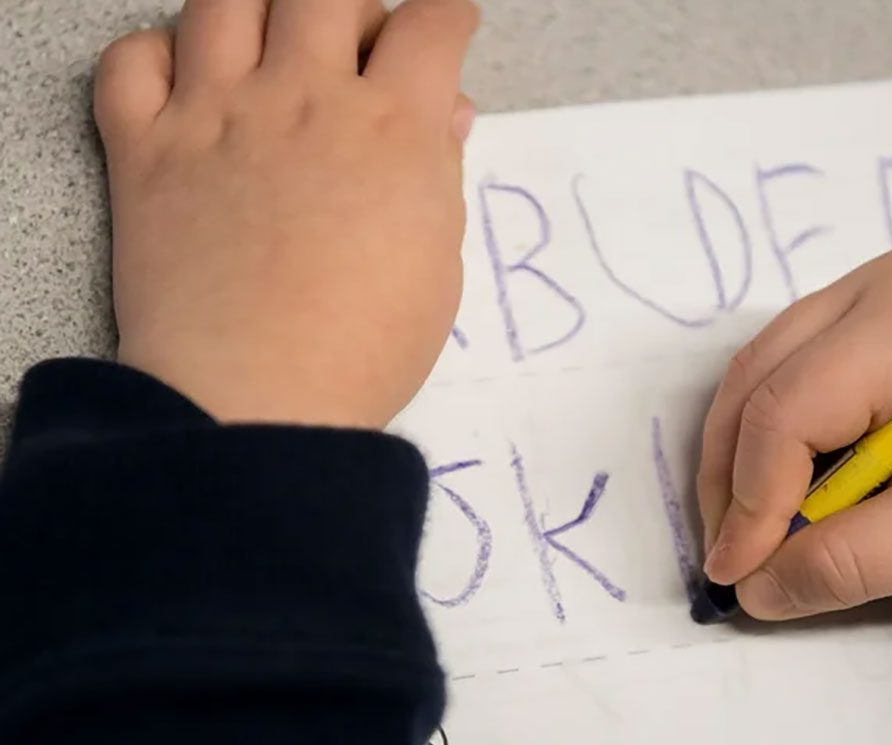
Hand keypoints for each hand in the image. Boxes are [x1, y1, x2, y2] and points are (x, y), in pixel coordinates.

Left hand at [94, 0, 478, 427]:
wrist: (257, 403)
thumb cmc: (367, 349)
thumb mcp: (438, 264)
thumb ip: (439, 172)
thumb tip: (445, 113)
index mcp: (393, 129)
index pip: (432, 25)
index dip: (450, 17)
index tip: (448, 30)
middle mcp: (305, 100)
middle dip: (357, 7)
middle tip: (361, 49)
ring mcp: (218, 117)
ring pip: (227, 0)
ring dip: (262, 10)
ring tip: (275, 51)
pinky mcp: (146, 150)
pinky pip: (130, 60)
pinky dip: (157, 54)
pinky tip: (189, 85)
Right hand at [697, 247, 891, 619]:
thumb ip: (850, 562)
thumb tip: (751, 590)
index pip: (788, 408)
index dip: (750, 498)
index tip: (737, 575)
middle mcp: (874, 285)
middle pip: (757, 379)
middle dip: (730, 476)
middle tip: (730, 556)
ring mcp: (864, 292)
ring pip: (756, 373)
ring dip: (739, 456)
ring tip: (749, 530)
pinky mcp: (859, 316)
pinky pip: (781, 372)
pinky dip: (765, 437)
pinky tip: (778, 489)